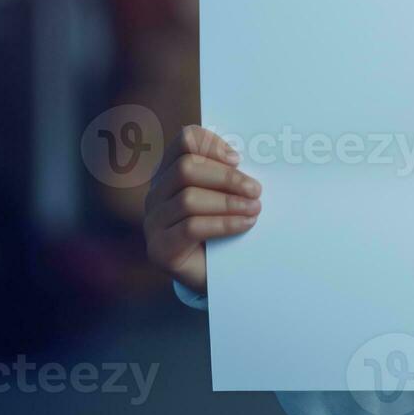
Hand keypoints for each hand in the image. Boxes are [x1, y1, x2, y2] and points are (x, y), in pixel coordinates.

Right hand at [143, 125, 261, 293]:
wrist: (221, 273)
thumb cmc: (229, 226)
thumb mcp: (231, 194)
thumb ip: (234, 173)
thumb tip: (260, 153)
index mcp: (172, 172)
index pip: (185, 141)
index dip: (212, 145)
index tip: (239, 159)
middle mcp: (156, 194)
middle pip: (186, 169)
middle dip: (226, 178)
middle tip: (256, 189)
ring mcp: (153, 222)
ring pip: (188, 199)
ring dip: (229, 202)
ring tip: (255, 208)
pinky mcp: (160, 249)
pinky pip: (191, 228)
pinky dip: (224, 223)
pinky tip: (246, 224)